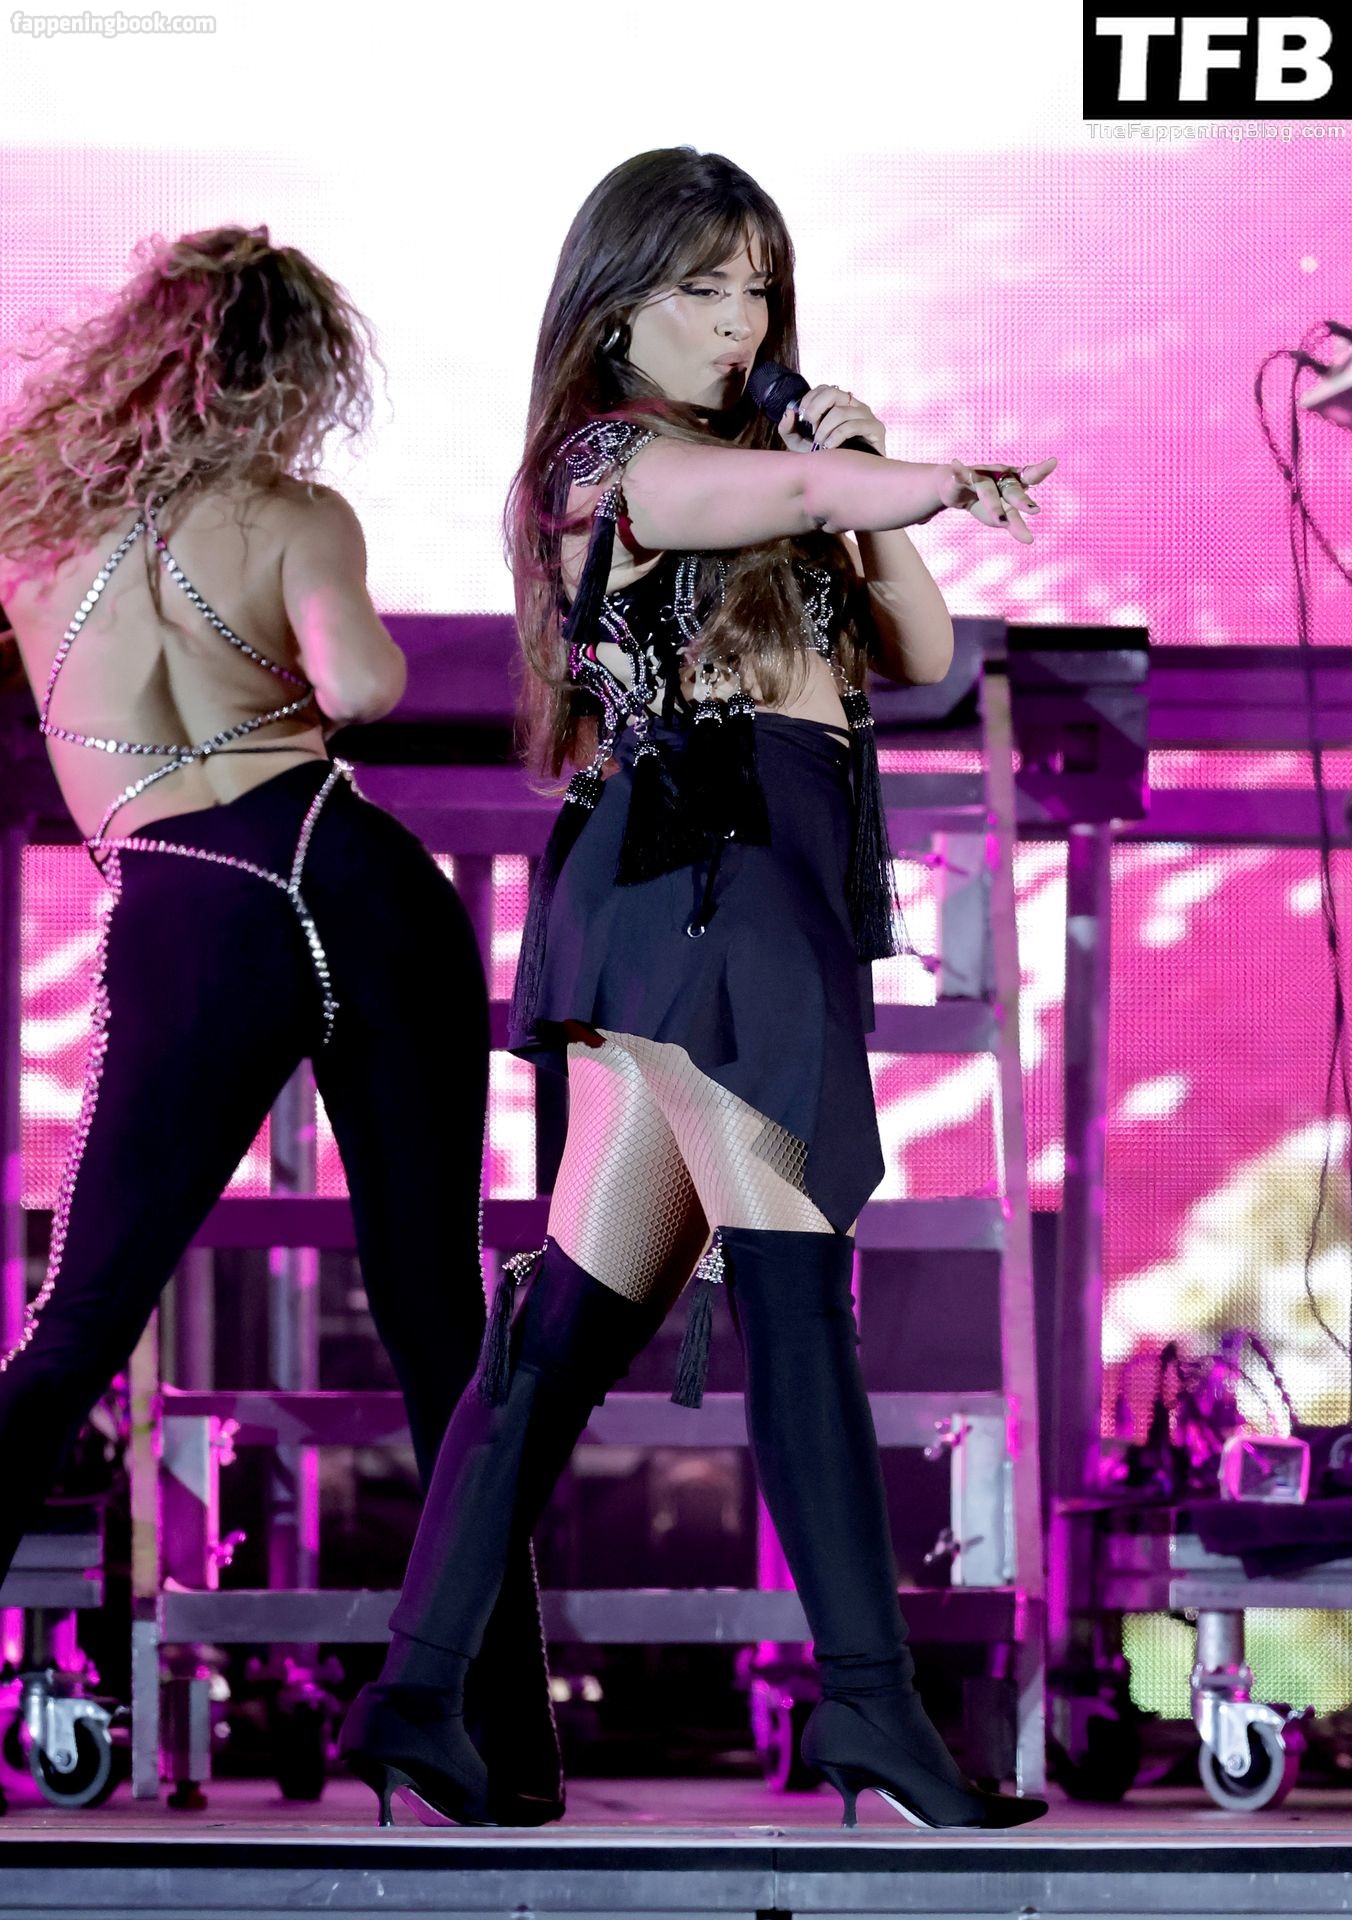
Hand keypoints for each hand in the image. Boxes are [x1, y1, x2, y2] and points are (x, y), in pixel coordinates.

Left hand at [776, 384, 886, 456]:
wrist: (849, 480)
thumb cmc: (826, 459)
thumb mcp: (800, 445)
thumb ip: (789, 429)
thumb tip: (788, 412)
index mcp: (839, 404)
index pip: (824, 388)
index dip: (809, 399)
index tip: (802, 418)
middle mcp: (853, 405)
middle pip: (832, 392)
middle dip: (815, 409)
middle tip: (810, 428)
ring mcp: (866, 415)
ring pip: (840, 411)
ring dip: (825, 429)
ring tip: (820, 444)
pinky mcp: (876, 428)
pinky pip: (854, 425)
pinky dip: (838, 436)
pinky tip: (830, 447)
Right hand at [924, 458, 1056, 542]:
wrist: (956, 490)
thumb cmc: (984, 502)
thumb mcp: (1001, 515)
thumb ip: (1016, 525)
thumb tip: (1030, 541)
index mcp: (1013, 483)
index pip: (1030, 476)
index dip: (1040, 470)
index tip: (1052, 462)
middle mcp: (1000, 476)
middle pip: (1012, 490)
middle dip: (1022, 501)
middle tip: (1035, 511)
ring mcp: (981, 476)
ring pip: (988, 490)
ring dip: (993, 504)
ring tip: (1000, 521)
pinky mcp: (962, 478)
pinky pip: (961, 475)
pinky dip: (959, 471)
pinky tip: (956, 464)